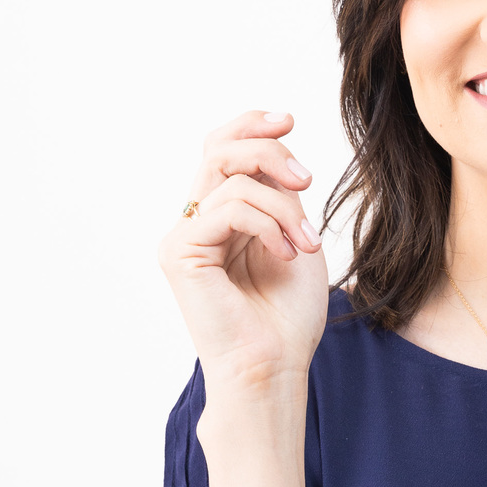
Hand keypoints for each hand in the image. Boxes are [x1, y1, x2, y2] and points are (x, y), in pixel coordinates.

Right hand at [158, 110, 331, 385]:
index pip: (222, 148)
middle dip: (271, 152)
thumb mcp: (294, 238)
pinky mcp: (179, 252)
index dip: (251, 125)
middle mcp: (196, 222)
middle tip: (307, 181)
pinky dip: (268, 224)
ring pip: (230, 177)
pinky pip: (228, 209)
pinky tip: (286, 254)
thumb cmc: (287, 316)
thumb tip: (275, 148)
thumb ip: (280, 194)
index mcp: (221, 217)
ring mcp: (183, 237)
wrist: (274, 366)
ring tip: (305, 243)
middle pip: (220, 149)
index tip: (289, 120)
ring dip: (283, 205)